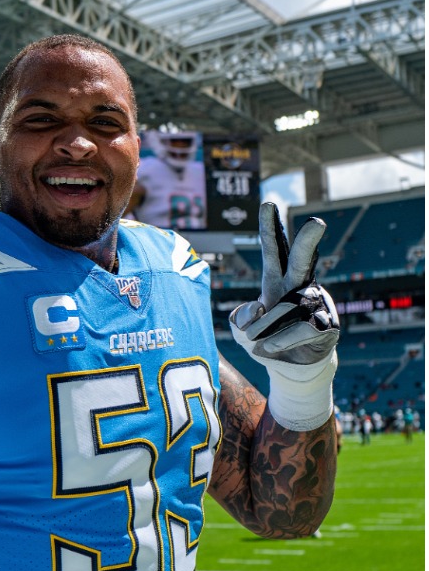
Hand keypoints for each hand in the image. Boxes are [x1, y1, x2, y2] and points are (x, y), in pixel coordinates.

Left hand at [229, 202, 339, 427]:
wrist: (290, 366)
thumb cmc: (264, 338)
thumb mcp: (243, 328)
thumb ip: (241, 317)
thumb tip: (260, 308)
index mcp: (277, 279)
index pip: (272, 250)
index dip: (269, 229)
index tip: (268, 204)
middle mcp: (301, 284)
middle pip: (303, 259)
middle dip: (309, 241)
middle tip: (317, 223)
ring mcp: (318, 303)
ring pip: (288, 309)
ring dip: (266, 329)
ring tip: (258, 341)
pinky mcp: (328, 324)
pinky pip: (300, 330)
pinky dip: (279, 342)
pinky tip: (271, 348)